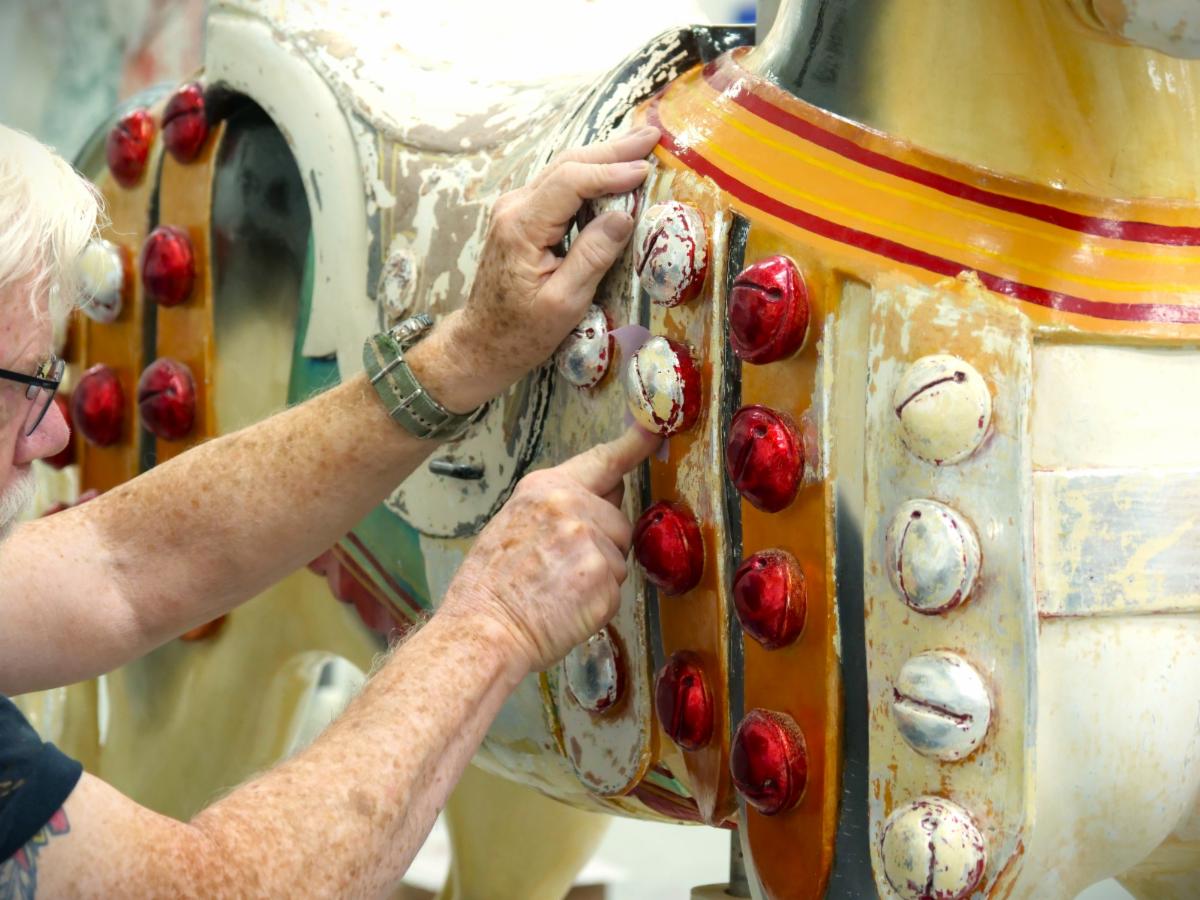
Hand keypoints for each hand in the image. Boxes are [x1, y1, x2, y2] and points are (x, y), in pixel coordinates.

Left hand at [416, 127, 659, 411]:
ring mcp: (515, 210)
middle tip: (652, 136)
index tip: (646, 171)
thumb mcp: (564, 302)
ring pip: (562, 170)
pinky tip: (611, 169)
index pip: (571, 182)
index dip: (611, 173)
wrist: (484, 342)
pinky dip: (588, 174)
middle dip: (612, 150)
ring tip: (638, 145)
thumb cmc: (522, 331)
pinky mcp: (521, 218)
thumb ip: (593, 256)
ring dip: (602, 157)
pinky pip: (559, 186)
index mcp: (522, 227)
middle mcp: (514, 208)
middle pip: (567, 165)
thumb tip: (624, 215)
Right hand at [440, 426, 659, 672]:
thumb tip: (602, 499)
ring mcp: (591, 542)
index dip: (635, 445)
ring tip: (556, 589)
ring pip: (618, 557)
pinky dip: (597, 603)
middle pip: (617, 520)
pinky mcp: (605, 580)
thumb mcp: (515, 523)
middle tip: (560, 568)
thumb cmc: (490, 586)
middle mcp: (573, 507)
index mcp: (547, 488)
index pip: (603, 461)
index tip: (655, 430)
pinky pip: (616, 589)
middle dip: (601, 544)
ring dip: (598, 575)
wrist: (483, 630)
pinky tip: (566, 607)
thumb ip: (559, 506)